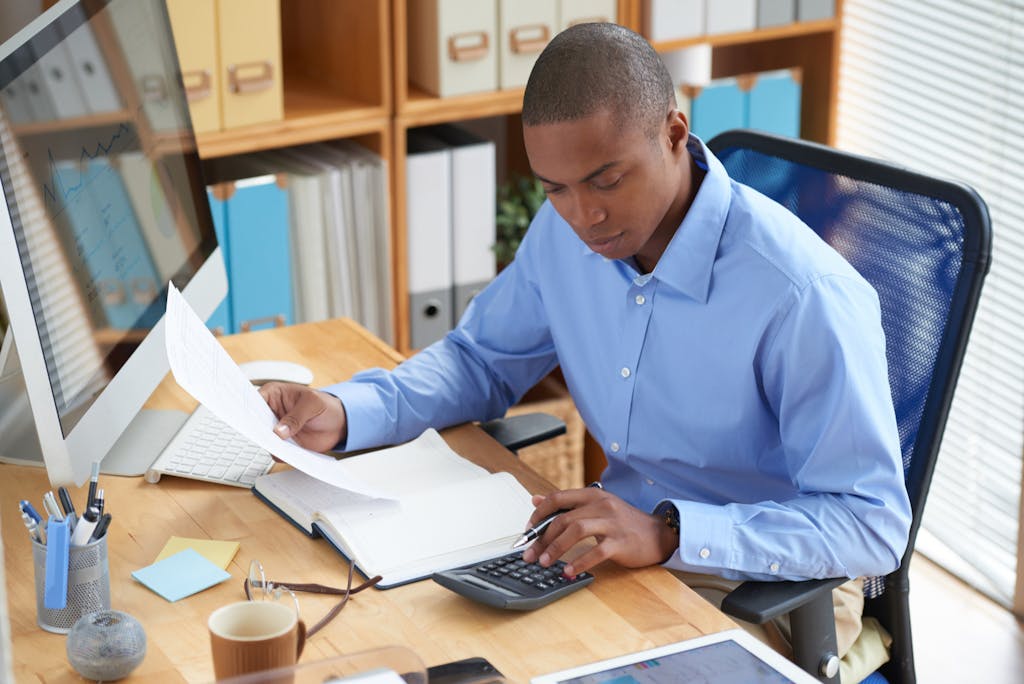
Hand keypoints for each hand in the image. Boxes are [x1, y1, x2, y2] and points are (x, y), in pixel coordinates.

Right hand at [258, 382, 347, 452]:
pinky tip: (288, 454)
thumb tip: (279, 432)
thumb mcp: (313, 404)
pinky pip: (276, 452)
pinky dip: (281, 455)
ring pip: (263, 440)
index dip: (248, 409)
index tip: (249, 419)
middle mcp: (270, 413)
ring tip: (278, 447)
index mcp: (273, 395)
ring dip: (270, 445)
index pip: (253, 401)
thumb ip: (296, 416)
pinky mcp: (283, 445)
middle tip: (263, 435)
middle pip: (254, 423)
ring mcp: (275, 431)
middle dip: (257, 430)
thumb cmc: (325, 406)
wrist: (339, 423)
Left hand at [520, 486, 678, 576]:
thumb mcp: (596, 506)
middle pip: (563, 518)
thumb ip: (567, 504)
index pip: (557, 498)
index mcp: (592, 495)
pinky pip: (596, 551)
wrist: (659, 534)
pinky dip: (579, 562)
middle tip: (530, 555)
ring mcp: (612, 523)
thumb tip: (536, 500)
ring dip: (556, 548)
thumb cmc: (624, 522)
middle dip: (541, 538)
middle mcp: (601, 505)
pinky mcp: (621, 542)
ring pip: (576, 530)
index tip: (527, 532)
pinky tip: (569, 571)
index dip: (538, 514)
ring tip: (544, 562)